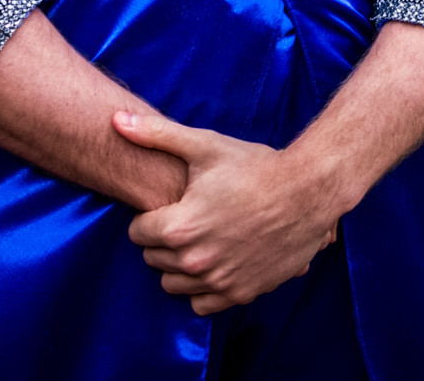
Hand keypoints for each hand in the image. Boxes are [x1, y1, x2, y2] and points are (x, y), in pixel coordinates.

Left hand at [116, 109, 343, 314]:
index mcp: (179, 227)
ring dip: (178, 265)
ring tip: (199, 240)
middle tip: (185, 219)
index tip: (169, 205)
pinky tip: (214, 262)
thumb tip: (115, 119)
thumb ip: (156, 135)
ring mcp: (219, 280)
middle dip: (163, 240)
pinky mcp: (241, 293)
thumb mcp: (205, 145)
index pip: (137, 233)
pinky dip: (202, 287)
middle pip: (153, 259)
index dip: (151, 216)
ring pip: (173, 284)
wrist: (308, 191)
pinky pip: (201, 304)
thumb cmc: (255, 166)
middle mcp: (195, 260)